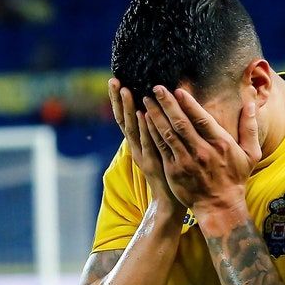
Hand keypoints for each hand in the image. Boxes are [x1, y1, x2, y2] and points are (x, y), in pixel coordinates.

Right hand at [108, 78, 182, 215]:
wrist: (170, 203)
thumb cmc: (169, 175)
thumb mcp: (160, 150)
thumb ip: (156, 133)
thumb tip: (156, 112)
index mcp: (137, 144)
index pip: (124, 118)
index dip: (118, 101)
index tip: (115, 81)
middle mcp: (136, 148)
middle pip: (123, 120)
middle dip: (118, 100)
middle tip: (114, 80)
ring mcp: (142, 155)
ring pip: (132, 129)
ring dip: (128, 109)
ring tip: (125, 90)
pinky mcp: (152, 163)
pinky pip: (147, 142)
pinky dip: (143, 128)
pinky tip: (141, 113)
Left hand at [142, 85, 261, 216]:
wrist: (220, 207)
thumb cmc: (235, 179)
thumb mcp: (251, 154)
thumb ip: (250, 128)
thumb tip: (250, 104)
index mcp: (220, 144)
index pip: (202, 119)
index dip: (189, 103)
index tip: (178, 90)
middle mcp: (202, 152)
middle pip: (181, 123)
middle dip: (167, 104)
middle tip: (157, 88)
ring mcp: (186, 162)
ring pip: (168, 134)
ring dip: (156, 115)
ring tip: (147, 100)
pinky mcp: (174, 171)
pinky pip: (161, 148)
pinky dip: (152, 133)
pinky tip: (145, 121)